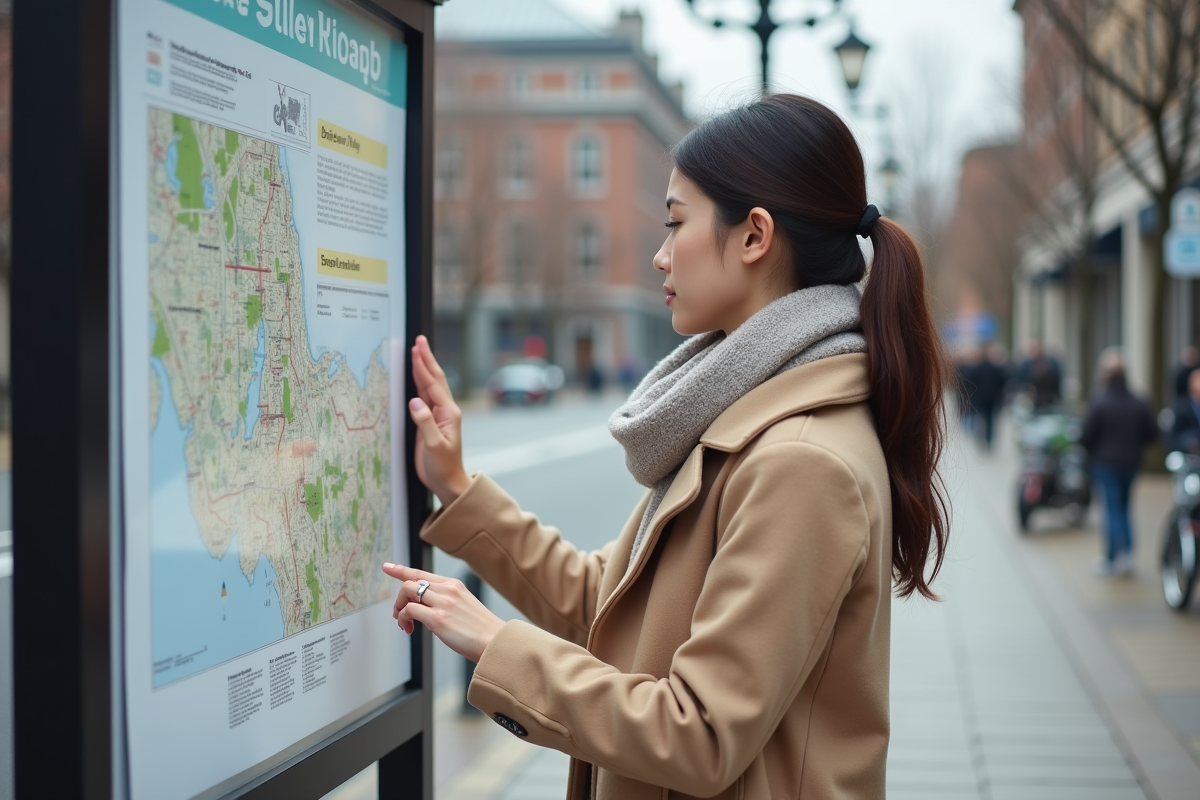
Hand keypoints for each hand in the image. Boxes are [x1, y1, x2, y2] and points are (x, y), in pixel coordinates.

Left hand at [381, 563, 504, 662]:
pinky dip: (403, 619)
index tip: (388, 567)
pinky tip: (409, 628)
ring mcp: (442, 603)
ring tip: (404, 623)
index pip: (422, 573)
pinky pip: (409, 610)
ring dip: (399, 608)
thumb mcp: (464, 606)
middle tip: (400, 615)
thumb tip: (424, 608)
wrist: (494, 641)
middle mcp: (447, 590)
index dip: (401, 570)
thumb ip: (445, 601)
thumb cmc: (481, 630)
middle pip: (411, 582)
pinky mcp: (437, 619)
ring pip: (407, 592)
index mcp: (454, 585)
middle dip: (399, 598)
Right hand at [409, 335, 469, 506]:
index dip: (424, 365)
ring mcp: (437, 415)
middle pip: (434, 379)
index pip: (433, 383)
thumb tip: (415, 401)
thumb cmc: (443, 467)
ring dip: (422, 368)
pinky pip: (423, 397)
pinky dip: (418, 383)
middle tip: (419, 340)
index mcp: (448, 413)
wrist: (448, 482)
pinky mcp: (429, 422)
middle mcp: (445, 410)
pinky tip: (415, 377)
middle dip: (426, 359)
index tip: (417, 348)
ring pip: (428, 386)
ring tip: (417, 352)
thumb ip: (424, 423)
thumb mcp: (433, 446)